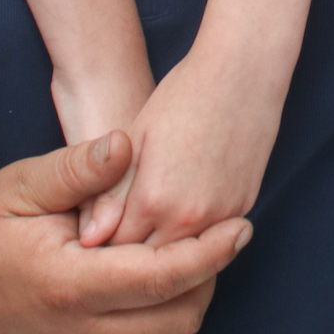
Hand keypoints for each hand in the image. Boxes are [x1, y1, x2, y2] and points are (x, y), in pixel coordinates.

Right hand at [0, 132, 249, 333]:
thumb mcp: (22, 183)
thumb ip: (79, 167)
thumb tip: (128, 142)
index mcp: (69, 285)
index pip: (165, 276)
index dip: (212, 251)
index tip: (243, 224)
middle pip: (179, 315)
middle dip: (208, 273)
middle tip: (218, 231)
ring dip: (188, 300)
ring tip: (190, 254)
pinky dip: (162, 328)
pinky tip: (156, 288)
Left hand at [82, 48, 280, 249]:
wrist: (243, 71)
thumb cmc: (183, 95)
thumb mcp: (137, 138)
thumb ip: (112, 194)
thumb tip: (89, 240)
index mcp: (153, 200)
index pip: (115, 250)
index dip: (103, 246)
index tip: (96, 239)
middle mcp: (189, 217)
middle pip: (149, 263)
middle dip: (132, 258)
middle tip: (119, 243)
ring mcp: (221, 215)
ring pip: (184, 259)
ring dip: (166, 252)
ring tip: (149, 236)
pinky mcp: (243, 206)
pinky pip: (212, 240)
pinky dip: (195, 238)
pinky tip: (183, 219)